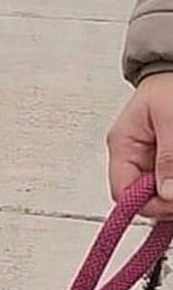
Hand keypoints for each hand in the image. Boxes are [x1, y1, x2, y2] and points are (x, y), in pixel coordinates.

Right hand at [108, 72, 172, 218]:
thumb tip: (166, 194)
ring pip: (160, 192)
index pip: (122, 192)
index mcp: (122, 144)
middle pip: (144, 197)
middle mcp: (132, 156)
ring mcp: (149, 159)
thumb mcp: (171, 120)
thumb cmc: (171, 86)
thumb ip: (168, 158)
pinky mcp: (165, 161)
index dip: (149, 204)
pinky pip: (167, 182)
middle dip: (167, 197)